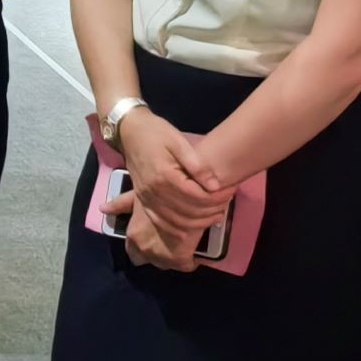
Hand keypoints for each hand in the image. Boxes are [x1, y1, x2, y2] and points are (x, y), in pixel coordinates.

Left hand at [114, 199, 197, 268]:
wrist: (186, 200)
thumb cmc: (160, 195)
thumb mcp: (137, 197)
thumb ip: (121, 205)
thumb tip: (103, 209)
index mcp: (134, 235)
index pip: (131, 251)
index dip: (139, 246)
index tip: (150, 240)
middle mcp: (145, 250)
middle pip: (146, 260)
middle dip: (153, 255)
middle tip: (163, 244)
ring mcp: (163, 257)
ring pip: (164, 263)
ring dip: (169, 257)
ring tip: (178, 247)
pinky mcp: (182, 260)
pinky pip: (186, 265)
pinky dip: (189, 260)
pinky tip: (194, 252)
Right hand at [120, 109, 233, 231]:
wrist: (129, 131)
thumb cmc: (156, 133)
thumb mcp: (178, 141)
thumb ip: (197, 165)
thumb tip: (215, 186)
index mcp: (164, 176)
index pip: (197, 196)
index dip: (218, 197)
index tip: (231, 189)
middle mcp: (154, 192)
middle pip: (189, 211)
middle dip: (212, 209)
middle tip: (227, 202)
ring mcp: (147, 198)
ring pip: (177, 221)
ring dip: (199, 222)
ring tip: (216, 213)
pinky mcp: (143, 201)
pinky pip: (161, 222)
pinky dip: (178, 228)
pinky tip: (192, 227)